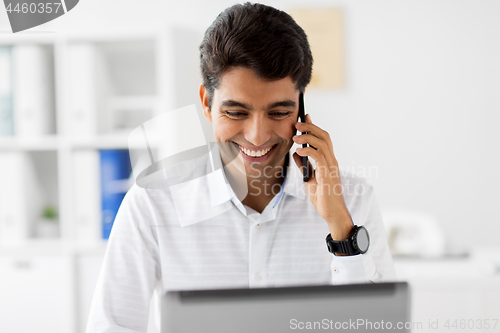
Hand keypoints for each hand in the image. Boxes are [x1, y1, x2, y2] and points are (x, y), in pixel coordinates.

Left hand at [292, 114, 352, 240]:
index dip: (314, 126)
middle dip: (311, 126)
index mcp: (328, 161)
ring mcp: (331, 167)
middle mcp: (332, 161)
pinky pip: (319, 157)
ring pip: (322, 143)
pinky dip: (308, 151)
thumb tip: (296, 154)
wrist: (331, 213)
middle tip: (297, 123)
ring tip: (295, 136)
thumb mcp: (309, 179)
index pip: (323, 138)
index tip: (304, 117)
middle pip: (324, 136)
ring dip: (307, 137)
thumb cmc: (323, 197)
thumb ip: (304, 166)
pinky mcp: (328, 174)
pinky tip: (298, 151)